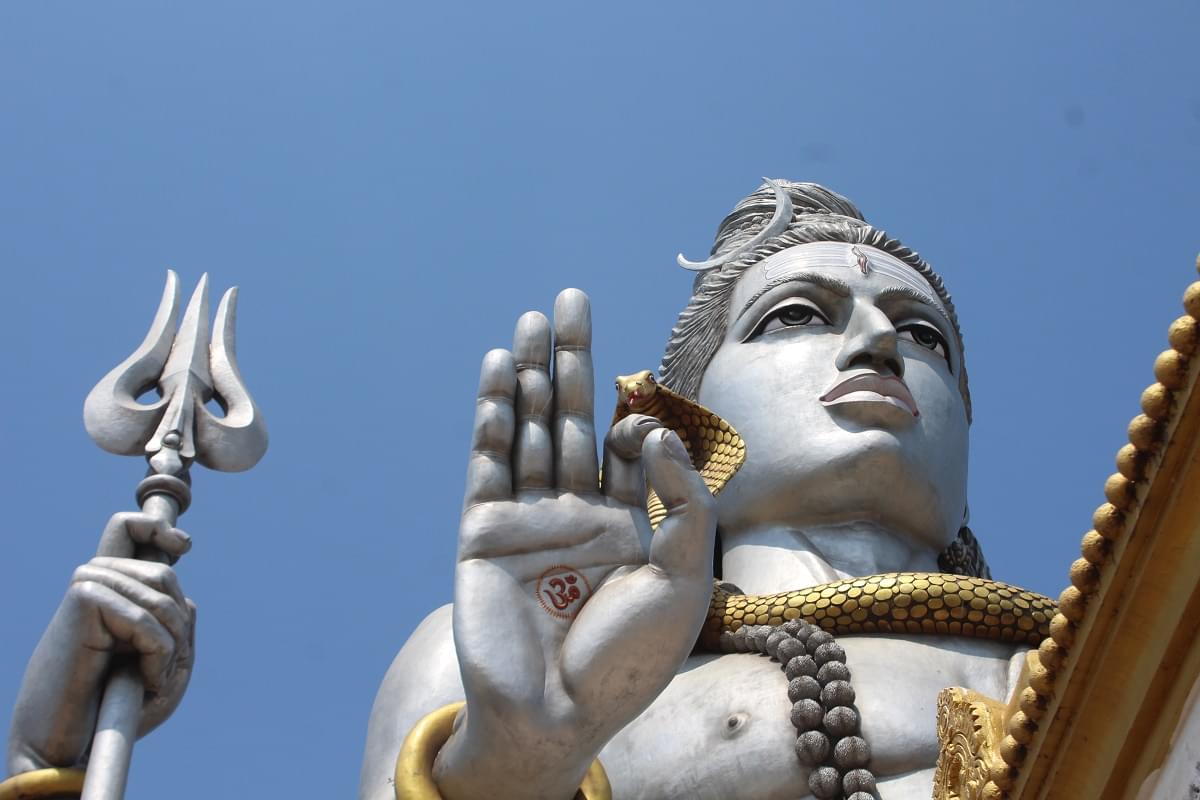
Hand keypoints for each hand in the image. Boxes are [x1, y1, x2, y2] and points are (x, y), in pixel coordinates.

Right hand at [7, 512, 194, 772]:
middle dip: (178, 625)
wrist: (66, 740)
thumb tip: (186, 598)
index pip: (126, 529)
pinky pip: (148, 621)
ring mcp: (88, 584)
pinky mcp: (85, 598)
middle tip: (165, 668)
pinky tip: (145, 683)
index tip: (183, 545)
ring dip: (172, 647)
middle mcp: (95, 577)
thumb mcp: (165, 661)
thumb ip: (180, 625)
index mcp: (108, 586)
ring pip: (163, 599)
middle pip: (165, 575)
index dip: (157, 527)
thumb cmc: (116, 705)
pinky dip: (159, 657)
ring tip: (154, 680)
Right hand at [434, 290, 716, 798]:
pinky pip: (487, 465)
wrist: (562, 716)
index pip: (621, 443)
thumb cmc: (631, 658)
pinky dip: (491, 418)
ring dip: (526, 375)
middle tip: (571, 299)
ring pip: (526, 430)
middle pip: (569, 419)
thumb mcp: (684, 577)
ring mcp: (526, 521)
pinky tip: (498, 374)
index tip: (639, 413)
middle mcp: (573, 513)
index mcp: (624, 524)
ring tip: (531, 320)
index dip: (630, 412)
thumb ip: (683, 499)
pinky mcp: (482, 533)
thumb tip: (652, 431)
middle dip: (571, 360)